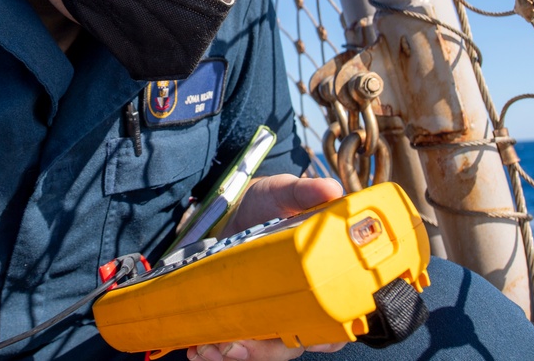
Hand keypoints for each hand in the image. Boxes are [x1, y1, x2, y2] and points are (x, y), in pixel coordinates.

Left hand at [186, 175, 346, 359]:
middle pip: (292, 343)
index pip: (335, 319)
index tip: (312, 340)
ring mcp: (268, 310)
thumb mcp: (284, 191)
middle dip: (264, 352)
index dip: (328, 335)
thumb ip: (305, 191)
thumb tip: (331, 189)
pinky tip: (198, 349)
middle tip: (235, 347)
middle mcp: (297, 302)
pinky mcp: (241, 312)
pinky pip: (234, 341)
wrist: (232, 205)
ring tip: (209, 351)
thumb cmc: (268, 201)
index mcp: (319, 280)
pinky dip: (216, 350)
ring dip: (236, 355)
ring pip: (261, 348)